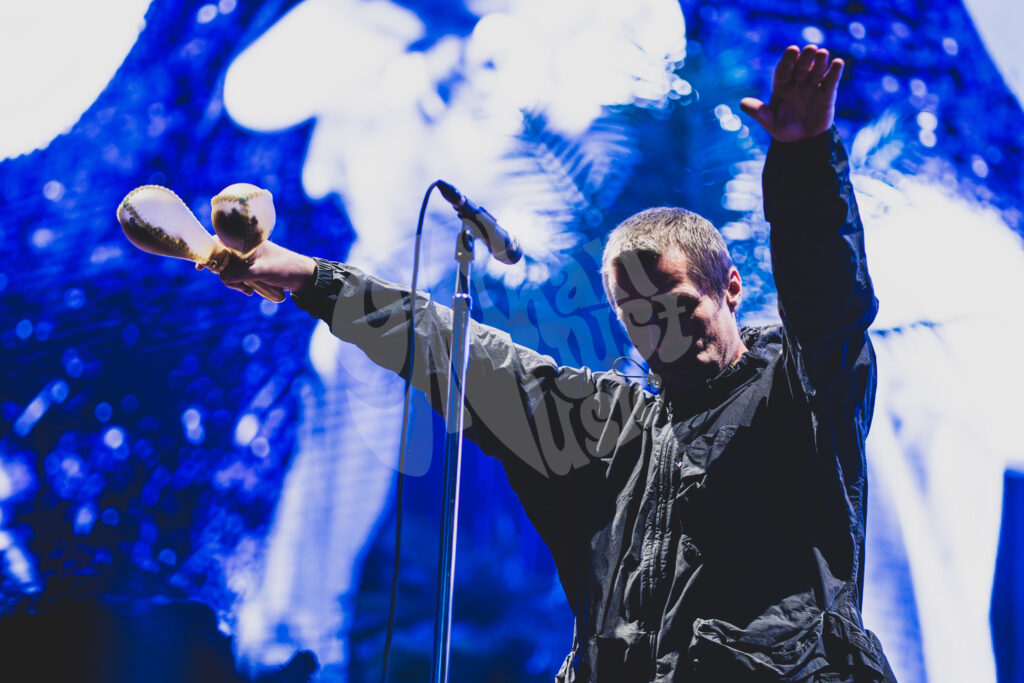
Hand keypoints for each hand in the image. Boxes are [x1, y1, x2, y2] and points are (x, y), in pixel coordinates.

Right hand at [196, 239, 316, 296]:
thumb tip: (221, 277)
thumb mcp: (263, 272)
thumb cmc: (285, 269)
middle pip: (222, 258)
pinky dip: (240, 284)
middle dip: (224, 273)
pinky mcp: (251, 269)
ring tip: (247, 290)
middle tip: (236, 285)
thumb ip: (242, 274)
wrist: (303, 277)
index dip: (208, 252)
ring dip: (234, 281)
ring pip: (229, 270)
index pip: (220, 241)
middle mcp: (245, 248)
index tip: (201, 266)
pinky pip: (238, 276)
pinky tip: (249, 291)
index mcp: (246, 242)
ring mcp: (248, 259)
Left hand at [740, 45, 843, 141]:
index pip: (783, 70)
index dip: (788, 60)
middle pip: (801, 67)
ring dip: (819, 62)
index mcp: (781, 86)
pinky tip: (838, 63)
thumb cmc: (783, 129)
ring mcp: (812, 87)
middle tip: (811, 48)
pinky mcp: (827, 94)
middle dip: (805, 58)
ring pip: (816, 71)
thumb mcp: (770, 123)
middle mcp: (797, 83)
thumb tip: (742, 103)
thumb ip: (758, 113)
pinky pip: (830, 81)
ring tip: (822, 53)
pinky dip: (834, 72)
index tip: (792, 50)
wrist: (802, 141)